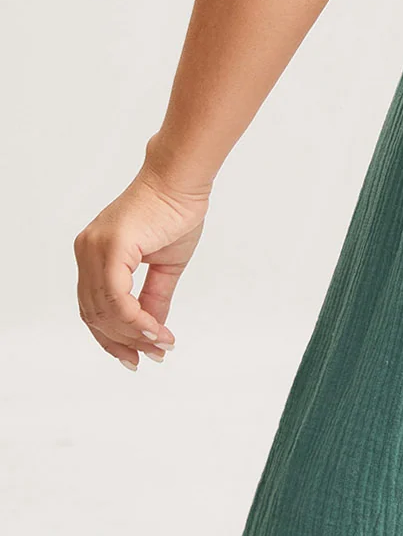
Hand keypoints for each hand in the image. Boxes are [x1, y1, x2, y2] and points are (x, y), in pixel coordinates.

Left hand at [74, 166, 209, 369]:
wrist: (182, 180)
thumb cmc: (175, 212)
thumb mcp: (165, 265)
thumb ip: (154, 297)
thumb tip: (151, 329)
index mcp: (94, 255)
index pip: (94, 308)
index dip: (115, 336)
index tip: (142, 354)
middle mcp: (87, 252)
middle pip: (96, 314)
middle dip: (125, 340)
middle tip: (154, 354)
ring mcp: (94, 249)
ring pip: (104, 309)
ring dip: (133, 333)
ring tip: (160, 343)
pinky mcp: (110, 246)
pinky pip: (115, 296)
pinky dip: (134, 317)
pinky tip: (155, 328)